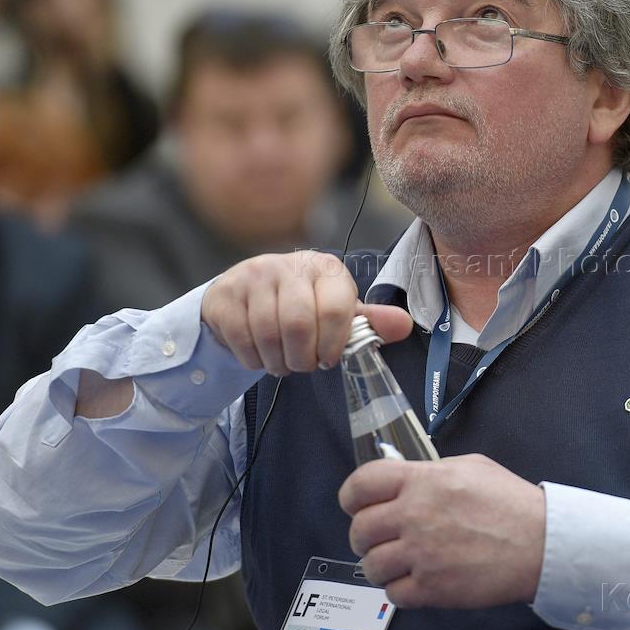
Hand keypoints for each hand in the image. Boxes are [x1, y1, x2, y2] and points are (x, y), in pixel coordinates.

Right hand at [201, 251, 411, 374]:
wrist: (243, 296)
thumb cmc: (299, 306)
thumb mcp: (336, 311)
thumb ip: (369, 322)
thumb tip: (405, 326)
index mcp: (324, 268)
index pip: (336, 308)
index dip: (334, 343)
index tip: (329, 358)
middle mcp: (288, 265)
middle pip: (298, 324)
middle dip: (303, 358)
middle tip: (304, 364)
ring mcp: (252, 276)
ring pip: (267, 334)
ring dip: (278, 362)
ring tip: (284, 363)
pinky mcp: (224, 294)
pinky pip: (241, 339)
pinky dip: (253, 359)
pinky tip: (261, 356)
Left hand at [339, 454, 546, 608]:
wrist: (541, 543)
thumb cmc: (510, 502)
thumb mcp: (469, 467)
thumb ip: (430, 472)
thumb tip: (404, 480)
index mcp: (422, 480)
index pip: (361, 484)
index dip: (352, 496)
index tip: (357, 505)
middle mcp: (415, 515)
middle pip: (360, 529)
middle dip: (365, 535)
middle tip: (380, 538)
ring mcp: (421, 554)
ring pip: (371, 565)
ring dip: (380, 566)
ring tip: (397, 563)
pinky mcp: (432, 588)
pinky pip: (393, 594)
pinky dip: (399, 590)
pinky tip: (415, 581)